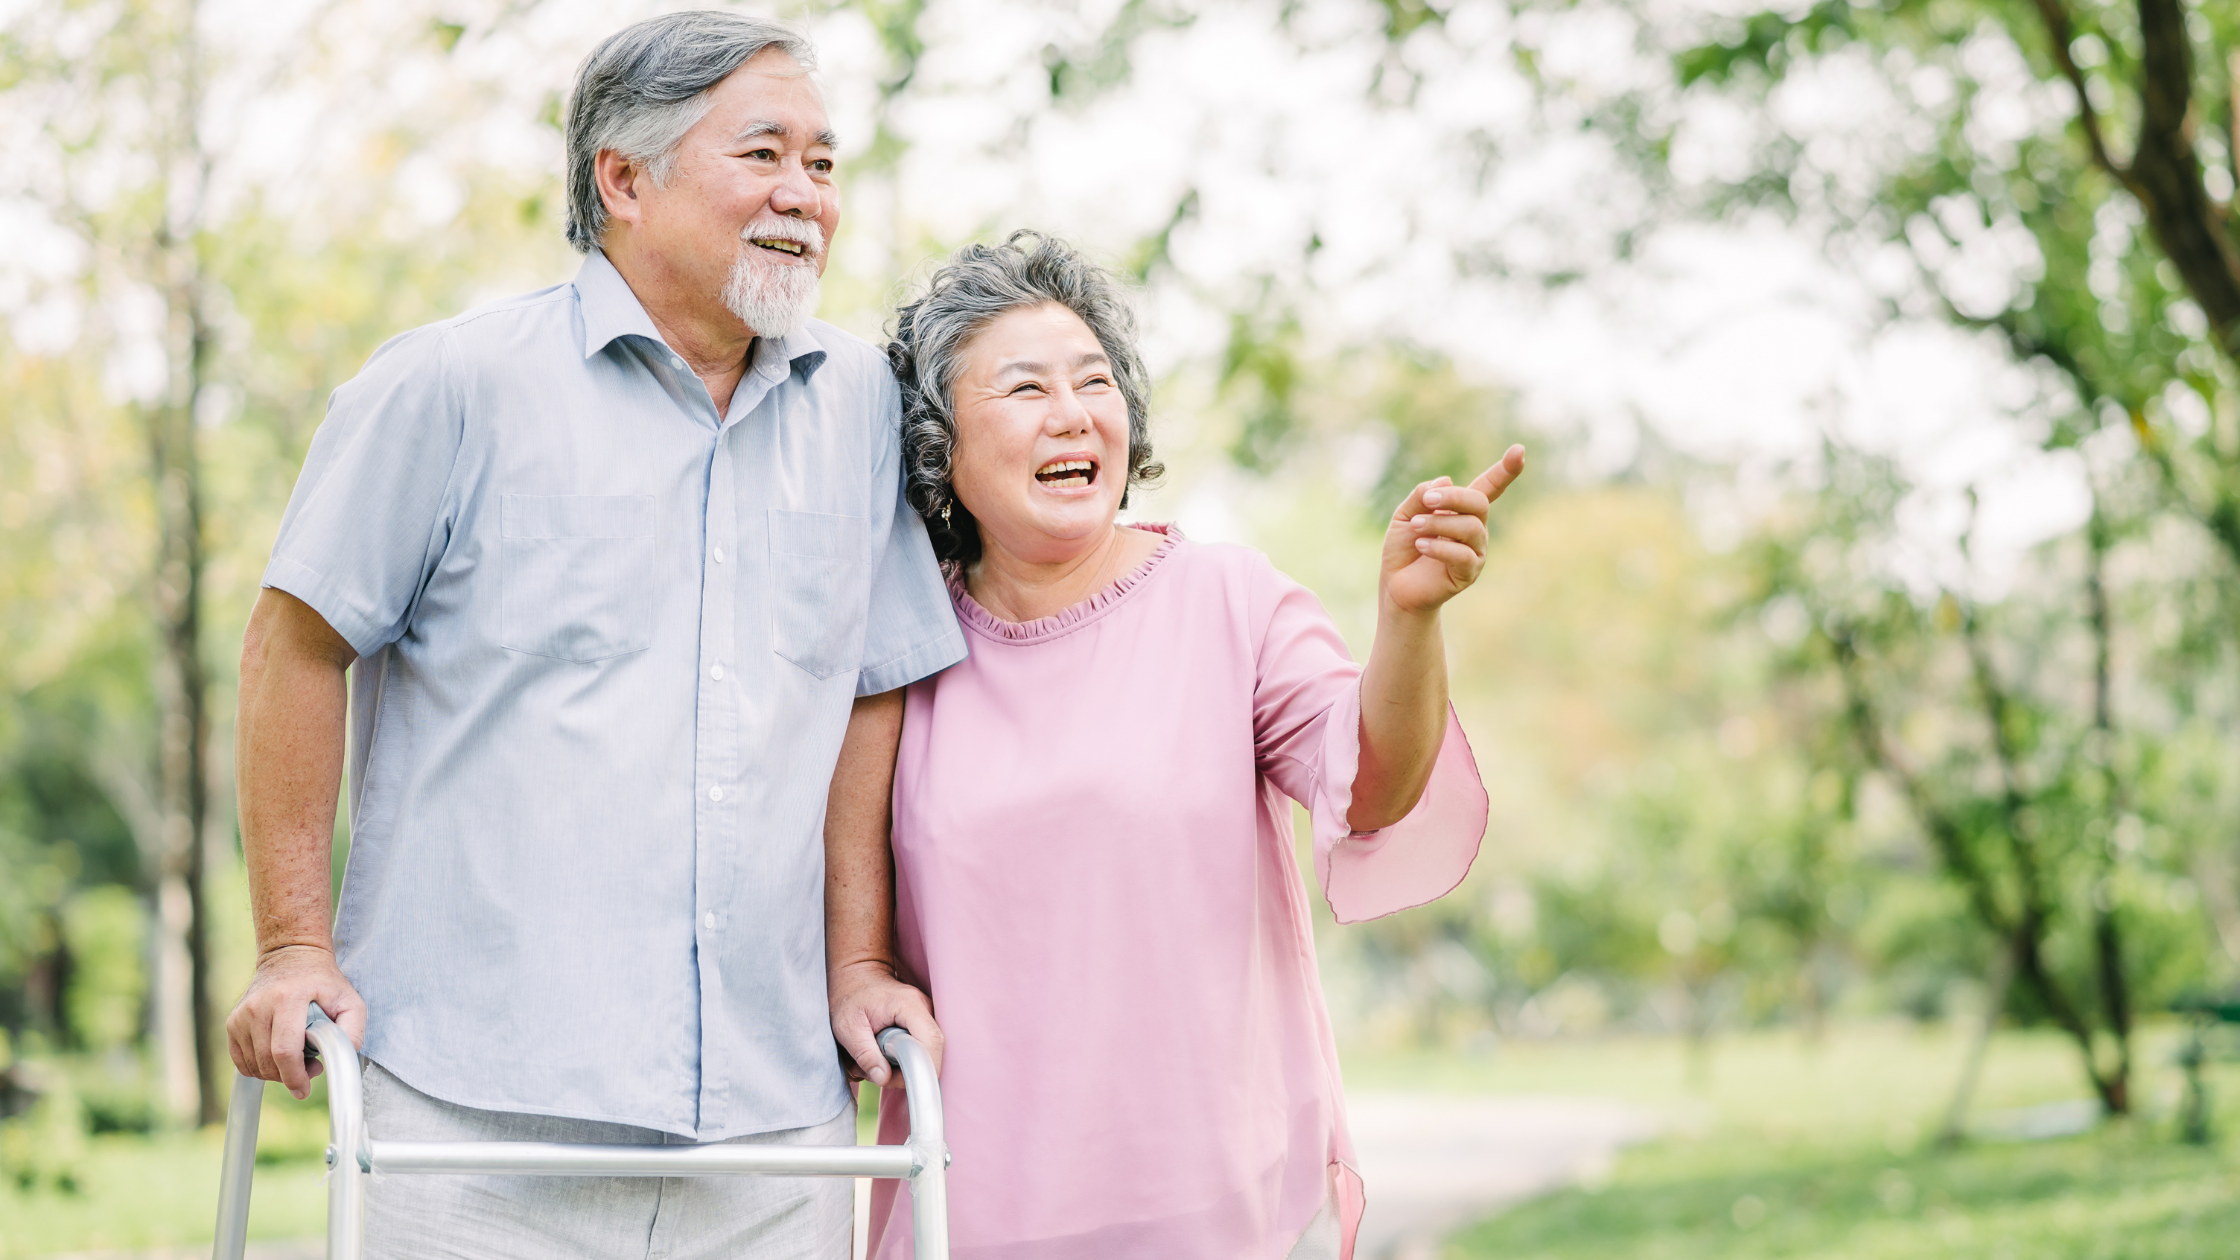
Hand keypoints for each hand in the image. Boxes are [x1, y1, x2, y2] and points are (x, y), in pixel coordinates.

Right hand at [224, 944, 366, 1099]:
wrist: (291, 957)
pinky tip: (278, 1057)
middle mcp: (258, 1006)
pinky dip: (260, 1068)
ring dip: (276, 1073)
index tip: (305, 1089)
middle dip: (290, 1076)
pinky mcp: (232, 1023)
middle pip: (268, 1062)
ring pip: (254, 1065)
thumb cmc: (323, 982)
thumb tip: (343, 1056)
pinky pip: (242, 1062)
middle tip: (311, 1066)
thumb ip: (352, 1030)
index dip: (294, 1076)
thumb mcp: (350, 1000)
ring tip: (297, 1056)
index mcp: (287, 998)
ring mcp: (241, 1015)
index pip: (284, 1050)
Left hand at [829, 960, 942, 1089]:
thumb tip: (883, 1078)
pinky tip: (881, 1053)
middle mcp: (924, 1009)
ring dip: (899, 1067)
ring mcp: (925, 1016)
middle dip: (904, 1072)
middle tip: (876, 1070)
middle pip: (930, 1052)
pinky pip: (918, 1050)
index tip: (895, 1080)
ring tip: (873, 1059)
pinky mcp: (921, 1024)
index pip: (932, 1042)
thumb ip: (865, 1054)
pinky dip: (899, 1060)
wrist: (856, 976)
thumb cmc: (850, 997)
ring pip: (924, 1055)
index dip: (922, 1068)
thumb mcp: (848, 1027)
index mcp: (909, 1006)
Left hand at [1380, 445, 1525, 617]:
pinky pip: (1463, 555)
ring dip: (1438, 524)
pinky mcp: (1469, 573)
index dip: (1504, 470)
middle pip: (1479, 502)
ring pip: (1469, 527)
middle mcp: (1475, 528)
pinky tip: (1421, 545)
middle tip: (1427, 502)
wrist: (1396, 586)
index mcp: (1462, 510)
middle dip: (1453, 497)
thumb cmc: (1403, 548)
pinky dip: (1439, 547)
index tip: (1519, 450)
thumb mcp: (1405, 515)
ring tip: (1415, 527)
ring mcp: (1475, 551)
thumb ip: (1421, 496)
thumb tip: (1446, 480)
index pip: (1489, 487)